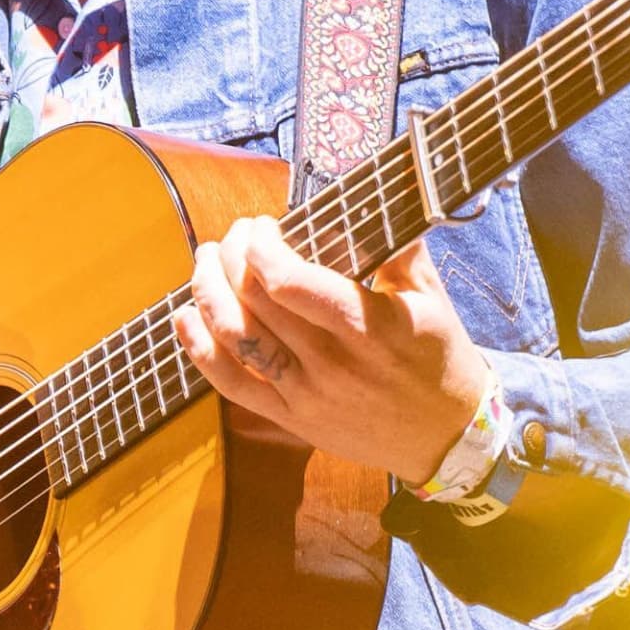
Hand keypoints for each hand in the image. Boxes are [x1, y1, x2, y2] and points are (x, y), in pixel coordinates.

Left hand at [173, 219, 492, 486]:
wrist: (445, 437)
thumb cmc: (439, 358)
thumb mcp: (432, 297)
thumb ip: (400, 246)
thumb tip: (380, 192)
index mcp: (371, 327)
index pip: (293, 283)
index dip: (261, 247)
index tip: (262, 225)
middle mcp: (334, 364)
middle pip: (256, 301)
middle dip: (232, 255)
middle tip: (235, 234)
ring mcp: (307, 395)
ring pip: (235, 338)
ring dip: (207, 291)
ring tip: (206, 260)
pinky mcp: (290, 419)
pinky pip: (230, 384)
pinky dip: (198, 348)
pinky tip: (185, 315)